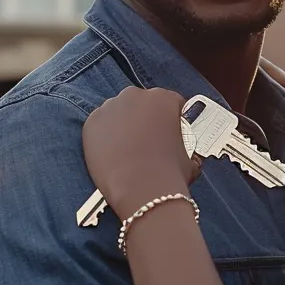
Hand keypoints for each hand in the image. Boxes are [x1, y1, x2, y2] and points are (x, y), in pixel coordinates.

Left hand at [81, 87, 198, 213]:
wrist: (143, 190)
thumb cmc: (170, 175)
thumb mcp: (192, 156)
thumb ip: (187, 144)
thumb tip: (186, 153)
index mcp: (164, 98)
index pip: (168, 102)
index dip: (168, 118)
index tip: (166, 131)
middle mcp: (136, 95)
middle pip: (140, 103)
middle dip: (143, 118)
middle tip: (145, 141)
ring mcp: (111, 107)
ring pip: (118, 112)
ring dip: (122, 125)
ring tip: (126, 149)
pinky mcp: (92, 122)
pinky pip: (99, 125)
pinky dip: (104, 136)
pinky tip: (111, 153)